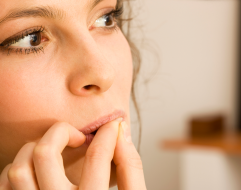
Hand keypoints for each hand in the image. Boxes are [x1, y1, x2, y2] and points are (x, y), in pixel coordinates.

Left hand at [0, 120, 146, 189]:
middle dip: (62, 131)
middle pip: (45, 154)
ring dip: (36, 149)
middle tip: (77, 136)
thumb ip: (130, 167)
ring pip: (19, 168)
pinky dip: (18, 169)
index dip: (108, 133)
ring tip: (56, 151)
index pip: (97, 156)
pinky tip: (37, 170)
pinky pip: (6, 185)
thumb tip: (121, 133)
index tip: (112, 126)